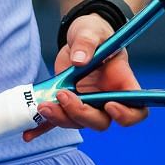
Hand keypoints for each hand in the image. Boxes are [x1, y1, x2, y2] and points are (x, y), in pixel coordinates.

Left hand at [24, 13, 146, 141]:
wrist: (79, 37)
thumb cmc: (94, 33)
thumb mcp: (91, 31)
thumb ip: (87, 43)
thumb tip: (79, 60)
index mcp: (122, 84)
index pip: (136, 110)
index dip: (126, 115)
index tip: (109, 105)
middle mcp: (106, 99)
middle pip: (101, 121)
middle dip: (81, 114)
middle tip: (63, 96)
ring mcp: (86, 104)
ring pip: (77, 122)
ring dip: (60, 118)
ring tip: (42, 106)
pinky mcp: (66, 104)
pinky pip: (56, 121)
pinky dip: (42, 127)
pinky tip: (29, 133)